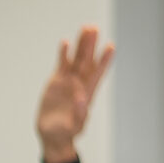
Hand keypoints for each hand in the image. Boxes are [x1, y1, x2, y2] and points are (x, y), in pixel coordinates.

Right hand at [37, 24, 113, 162]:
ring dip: (81, 44)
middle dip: (91, 45)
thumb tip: (81, 97)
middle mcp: (80, 84)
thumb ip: (80, 113)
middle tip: (93, 28)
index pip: (98, 73)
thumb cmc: (66, 133)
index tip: (110, 47)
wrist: (53, 135)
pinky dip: (63, 54)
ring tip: (85, 28)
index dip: (104, 60)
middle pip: (87, 60)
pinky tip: (65, 42)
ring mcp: (68, 81)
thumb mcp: (75, 126)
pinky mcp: (56, 82)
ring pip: (76, 59)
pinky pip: (61, 65)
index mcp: (87, 93)